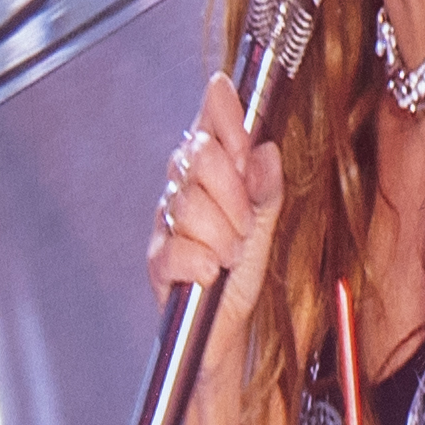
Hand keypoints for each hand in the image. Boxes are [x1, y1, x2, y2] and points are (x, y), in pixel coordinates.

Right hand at [145, 68, 285, 303]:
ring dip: (223, 235)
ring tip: (230, 254)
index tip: (229, 98)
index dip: (220, 111)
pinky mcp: (157, 259)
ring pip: (192, 204)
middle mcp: (182, 190)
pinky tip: (210, 270)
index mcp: (209, 175)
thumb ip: (266, 187)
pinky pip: (178, 246)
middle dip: (234, 190)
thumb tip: (267, 150)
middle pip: (200, 156)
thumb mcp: (265, 224)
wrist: (228, 327)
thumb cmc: (241, 272)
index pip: (207, 124)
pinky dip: (203, 261)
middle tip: (245, 222)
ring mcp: (166, 223)